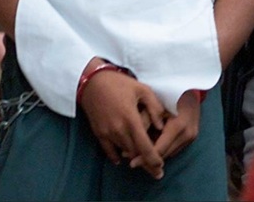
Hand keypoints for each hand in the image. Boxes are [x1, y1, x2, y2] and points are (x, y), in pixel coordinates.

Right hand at [79, 60, 166, 179]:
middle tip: (157, 172)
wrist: (92, 81)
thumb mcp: (142, 89)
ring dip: (133, 158)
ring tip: (143, 164)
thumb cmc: (119, 83)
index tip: (161, 167)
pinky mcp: (99, 133)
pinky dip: (116, 157)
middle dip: (147, 164)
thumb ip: (155, 107)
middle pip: (135, 154)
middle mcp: (119, 130)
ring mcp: (108, 133)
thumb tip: (161, 126)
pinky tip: (122, 160)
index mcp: (131, 119)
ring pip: (124, 152)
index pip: (145, 147)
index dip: (154, 160)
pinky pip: (109, 151)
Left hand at [130, 90, 200, 168]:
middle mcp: (187, 134)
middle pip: (165, 154)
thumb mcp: (155, 103)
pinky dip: (162, 148)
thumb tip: (132, 137)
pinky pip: (174, 147)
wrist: (190, 84)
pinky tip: (150, 144)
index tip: (131, 162)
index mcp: (178, 125)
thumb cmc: (169, 90)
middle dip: (147, 157)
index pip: (160, 148)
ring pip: (169, 152)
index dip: (144, 157)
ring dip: (155, 154)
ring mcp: (191, 136)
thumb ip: (145, 119)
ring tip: (137, 153)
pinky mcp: (192, 136)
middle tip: (130, 158)